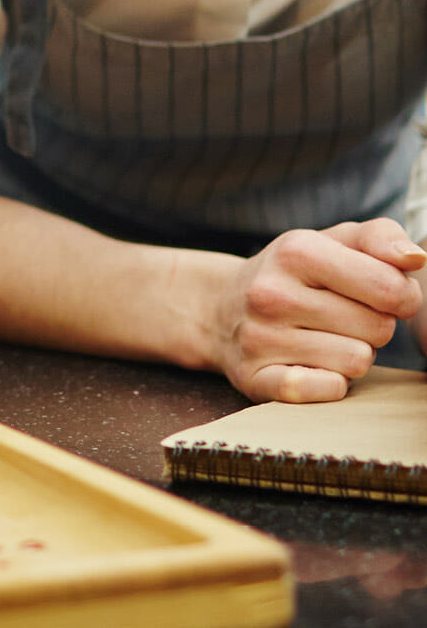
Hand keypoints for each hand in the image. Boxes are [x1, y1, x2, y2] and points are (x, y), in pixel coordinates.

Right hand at [205, 219, 424, 402]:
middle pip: (378, 328)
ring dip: (353, 353)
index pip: (389, 287)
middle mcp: (272, 293)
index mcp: (296, 250)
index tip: (387, 295)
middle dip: (374, 325)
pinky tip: (313, 364)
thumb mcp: (330, 240)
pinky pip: (327, 390)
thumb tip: (415, 259)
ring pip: (357, 361)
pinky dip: (331, 382)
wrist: (220, 308)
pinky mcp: (256, 378)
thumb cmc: (291, 274)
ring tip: (326, 338)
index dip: (402, 296)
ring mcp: (260, 338)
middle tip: (345, 316)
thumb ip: (379, 237)